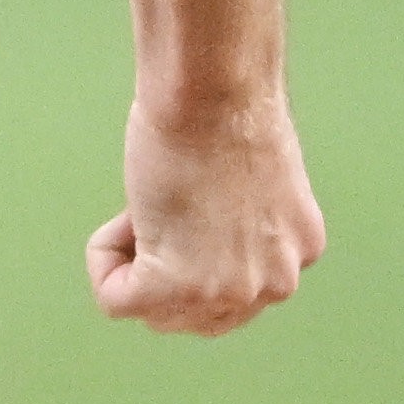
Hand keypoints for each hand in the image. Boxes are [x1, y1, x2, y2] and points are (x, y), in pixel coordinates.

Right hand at [86, 91, 325, 336]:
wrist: (213, 89)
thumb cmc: (223, 105)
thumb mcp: (256, 182)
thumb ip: (241, 226)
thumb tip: (203, 241)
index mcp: (300, 250)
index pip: (234, 288)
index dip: (194, 246)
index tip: (194, 194)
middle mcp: (275, 283)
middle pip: (195, 313)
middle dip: (164, 265)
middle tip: (167, 200)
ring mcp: (228, 292)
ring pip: (154, 311)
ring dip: (135, 260)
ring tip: (150, 201)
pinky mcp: (176, 289)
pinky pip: (116, 300)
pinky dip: (104, 259)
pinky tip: (128, 211)